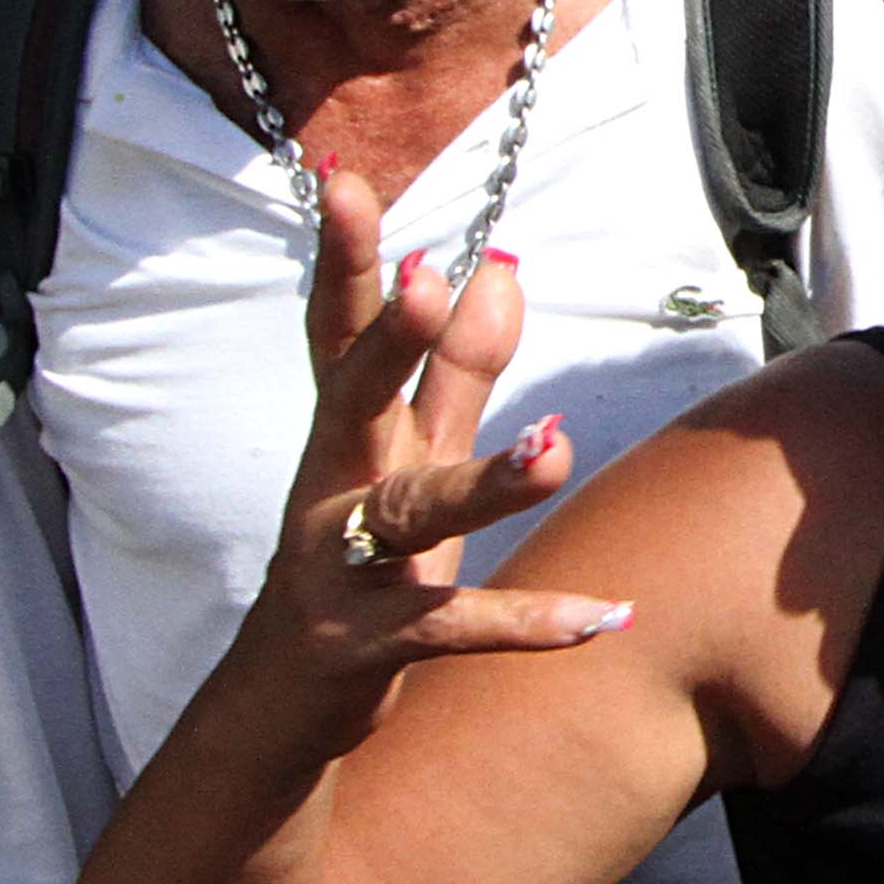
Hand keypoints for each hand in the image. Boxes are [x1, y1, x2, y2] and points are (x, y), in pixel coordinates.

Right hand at [246, 174, 622, 710]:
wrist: (280, 704)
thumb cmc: (358, 559)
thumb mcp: (408, 459)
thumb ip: (454, 369)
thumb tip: (499, 266)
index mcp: (343, 437)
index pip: (337, 332)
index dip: (343, 258)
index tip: (344, 180)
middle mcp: (331, 491)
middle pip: (350, 403)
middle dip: (387, 344)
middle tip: (423, 282)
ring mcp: (343, 570)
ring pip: (413, 515)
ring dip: (485, 481)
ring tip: (552, 448)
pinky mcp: (370, 645)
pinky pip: (454, 627)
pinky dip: (527, 622)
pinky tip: (602, 617)